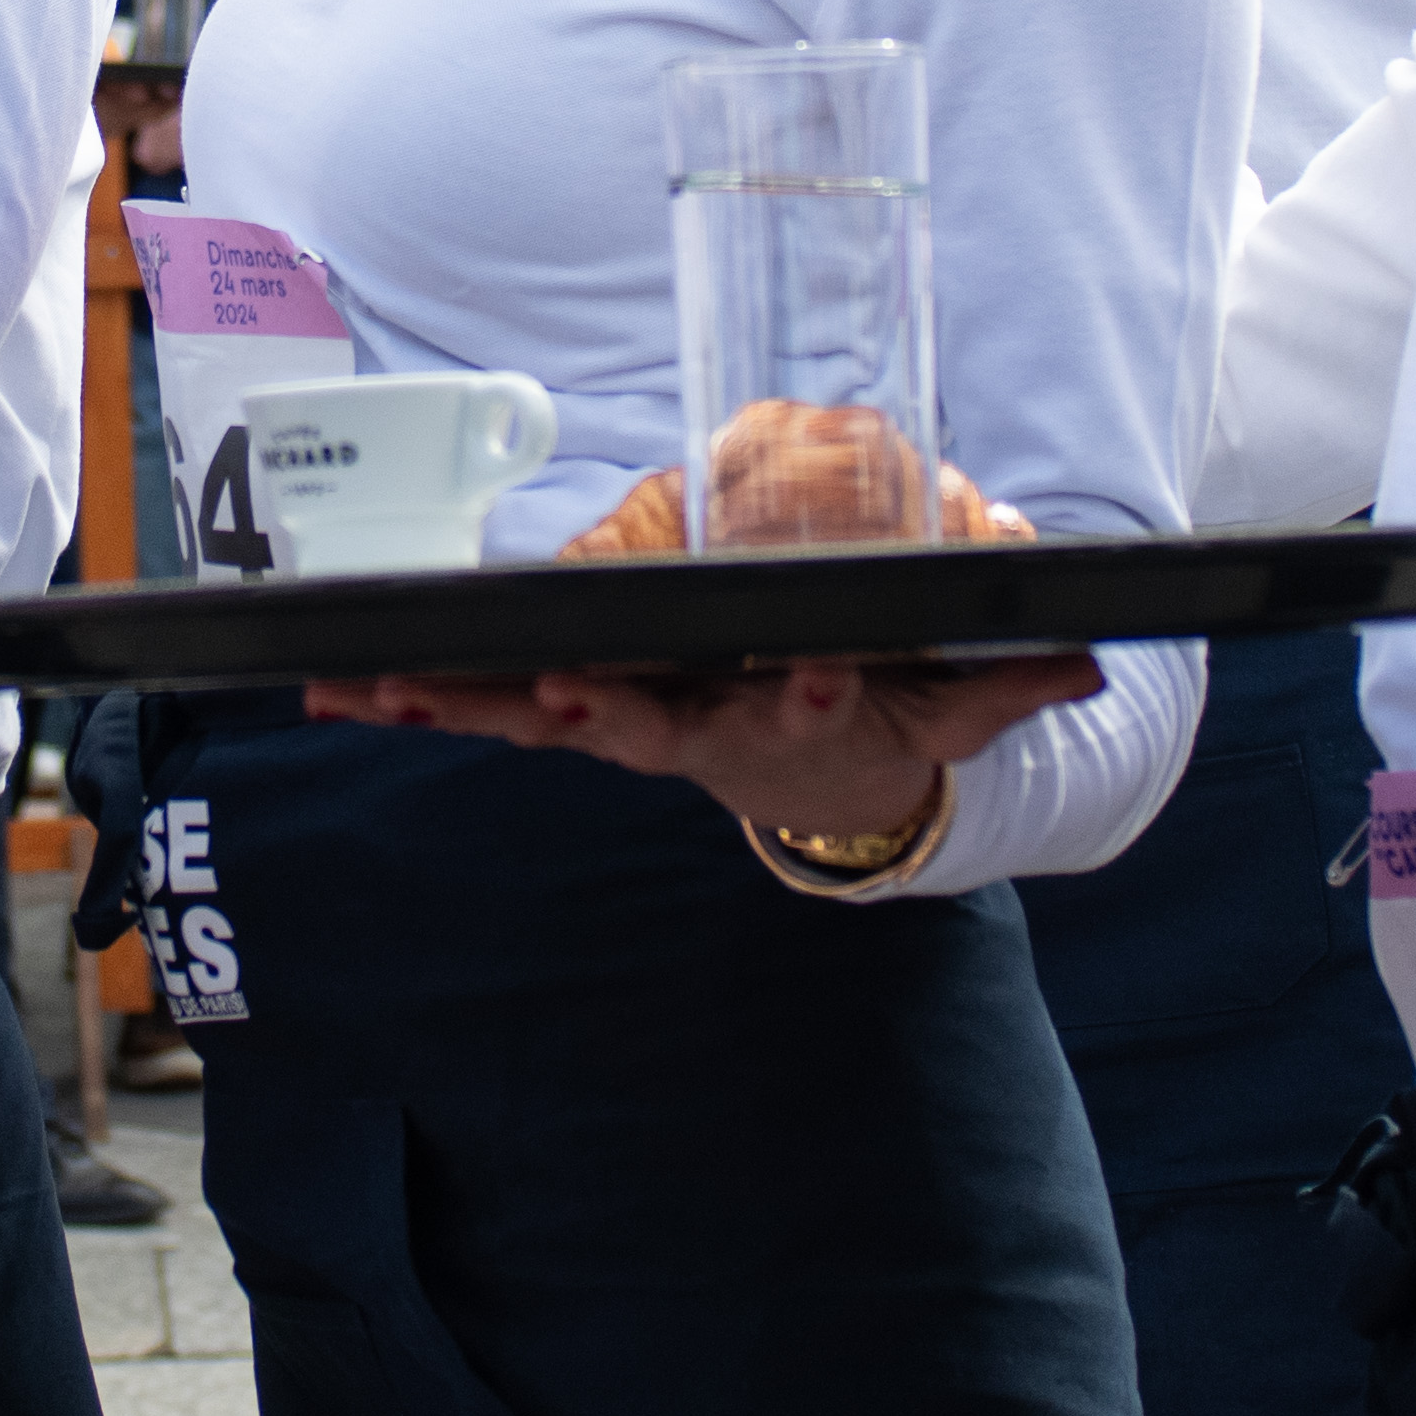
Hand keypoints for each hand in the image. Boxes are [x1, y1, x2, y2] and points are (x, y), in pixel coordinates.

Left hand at [305, 642, 1102, 845]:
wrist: (827, 762)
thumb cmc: (887, 702)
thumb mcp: (957, 698)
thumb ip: (1006, 679)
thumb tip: (1079, 652)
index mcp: (790, 719)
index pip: (805, 704)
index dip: (811, 693)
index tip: (818, 673)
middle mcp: (697, 731)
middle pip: (639, 723)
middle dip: (595, 710)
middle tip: (559, 694)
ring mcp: (626, 725)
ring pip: (537, 717)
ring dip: (457, 707)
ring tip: (376, 690)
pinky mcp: (571, 704)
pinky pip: (485, 699)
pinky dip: (412, 695)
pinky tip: (335, 687)